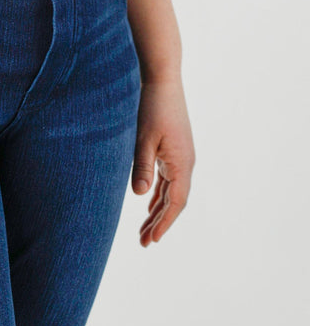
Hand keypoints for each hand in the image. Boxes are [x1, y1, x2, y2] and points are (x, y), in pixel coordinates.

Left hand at [131, 79, 194, 246]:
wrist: (163, 82)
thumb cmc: (152, 108)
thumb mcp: (143, 140)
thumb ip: (142, 168)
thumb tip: (141, 197)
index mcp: (182, 163)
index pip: (176, 202)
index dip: (164, 223)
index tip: (152, 240)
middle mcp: (185, 164)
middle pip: (174, 202)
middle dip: (160, 223)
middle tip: (144, 243)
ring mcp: (180, 158)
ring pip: (171, 193)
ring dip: (158, 212)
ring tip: (144, 231)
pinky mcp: (173, 152)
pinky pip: (167, 182)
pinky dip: (159, 197)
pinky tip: (148, 207)